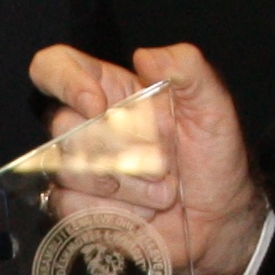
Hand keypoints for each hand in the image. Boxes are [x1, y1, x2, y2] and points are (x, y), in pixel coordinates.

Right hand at [28, 42, 266, 274]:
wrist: (220, 217)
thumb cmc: (214, 157)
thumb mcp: (213, 107)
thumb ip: (188, 70)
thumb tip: (145, 56)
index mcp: (111, 89)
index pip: (55, 66)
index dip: (64, 81)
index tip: (97, 106)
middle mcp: (88, 124)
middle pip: (61, 125)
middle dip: (117, 149)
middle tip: (162, 163)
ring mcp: (78, 167)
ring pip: (67, 168)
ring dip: (124, 184)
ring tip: (161, 190)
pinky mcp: (78, 206)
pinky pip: (70, 205)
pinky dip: (113, 211)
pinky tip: (142, 211)